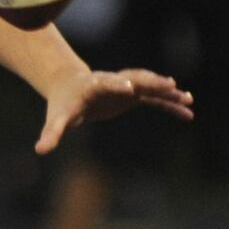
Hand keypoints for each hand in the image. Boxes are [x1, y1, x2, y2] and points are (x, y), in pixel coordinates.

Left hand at [34, 68, 193, 154]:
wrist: (68, 88)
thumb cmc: (62, 103)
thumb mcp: (56, 119)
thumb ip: (50, 133)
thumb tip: (40, 150)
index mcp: (94, 84)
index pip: (106, 81)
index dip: (116, 83)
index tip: (129, 88)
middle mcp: (113, 81)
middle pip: (135, 77)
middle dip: (151, 81)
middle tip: (170, 85)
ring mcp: (126, 86)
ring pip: (150, 86)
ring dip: (167, 92)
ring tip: (188, 99)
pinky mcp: (133, 95)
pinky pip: (155, 99)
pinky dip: (170, 104)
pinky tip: (188, 113)